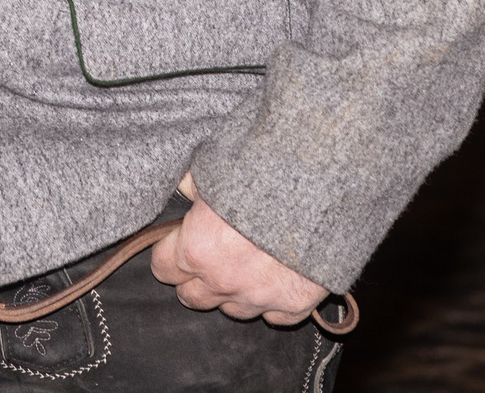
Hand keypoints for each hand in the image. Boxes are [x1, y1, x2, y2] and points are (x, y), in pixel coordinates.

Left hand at [148, 180, 327, 325]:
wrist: (321, 187)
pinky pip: (273, 317)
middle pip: (192, 298)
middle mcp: (223, 281)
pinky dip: (272, 301)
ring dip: (233, 291)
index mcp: (196, 249)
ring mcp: (259, 297)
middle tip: (210, 255)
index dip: (170, 252)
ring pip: (232, 311)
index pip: (163, 269)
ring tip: (244, 264)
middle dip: (196, 278)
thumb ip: (191, 186)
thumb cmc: (260, 172)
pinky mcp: (294, 304)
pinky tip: (274, 277)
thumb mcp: (213, 167)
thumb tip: (181, 188)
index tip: (180, 242)